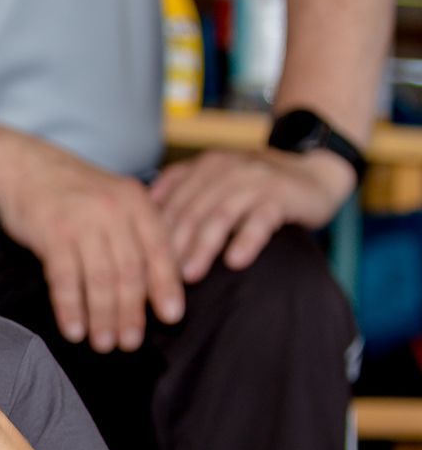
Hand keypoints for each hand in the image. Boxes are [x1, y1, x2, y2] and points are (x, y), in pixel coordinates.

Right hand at [0, 132, 183, 351]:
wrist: (23, 167)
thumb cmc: (72, 192)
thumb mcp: (113, 200)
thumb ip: (135, 232)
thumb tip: (157, 282)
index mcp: (136, 202)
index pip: (159, 250)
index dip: (166, 287)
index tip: (171, 318)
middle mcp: (114, 210)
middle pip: (130, 271)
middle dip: (132, 312)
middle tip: (130, 343)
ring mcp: (82, 221)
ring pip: (100, 279)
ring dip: (103, 317)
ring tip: (103, 344)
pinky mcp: (52, 233)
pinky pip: (66, 279)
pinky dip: (71, 309)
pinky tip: (74, 330)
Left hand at [150, 147, 351, 283]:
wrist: (313, 167)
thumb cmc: (255, 186)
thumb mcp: (214, 183)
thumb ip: (180, 197)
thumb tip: (140, 232)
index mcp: (200, 169)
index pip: (167, 204)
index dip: (150, 237)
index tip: (137, 268)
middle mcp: (223, 170)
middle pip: (188, 213)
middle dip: (171, 249)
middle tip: (156, 281)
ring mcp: (253, 180)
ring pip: (220, 216)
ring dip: (202, 248)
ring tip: (188, 277)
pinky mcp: (281, 194)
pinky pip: (261, 219)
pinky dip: (246, 240)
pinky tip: (235, 261)